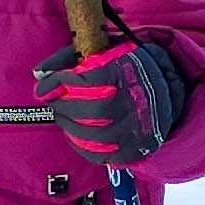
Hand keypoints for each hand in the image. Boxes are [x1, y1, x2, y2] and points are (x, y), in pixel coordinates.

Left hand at [32, 34, 189, 164]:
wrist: (166, 87)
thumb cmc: (125, 67)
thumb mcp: (103, 50)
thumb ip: (68, 57)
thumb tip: (39, 73)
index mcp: (128, 71)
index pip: (87, 80)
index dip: (59, 84)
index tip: (42, 88)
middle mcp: (137, 101)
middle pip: (90, 110)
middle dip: (63, 107)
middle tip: (53, 101)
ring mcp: (138, 128)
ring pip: (94, 135)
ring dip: (69, 125)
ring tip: (63, 115)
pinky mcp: (135, 148)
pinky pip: (101, 155)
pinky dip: (80, 145)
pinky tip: (75, 133)